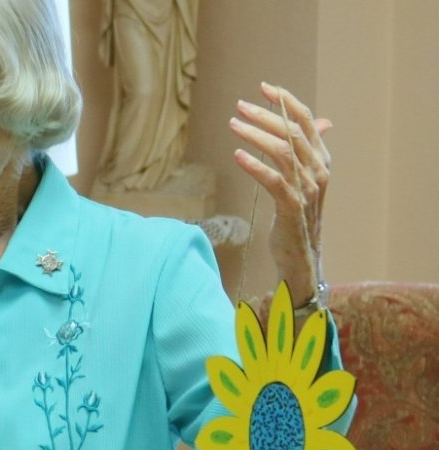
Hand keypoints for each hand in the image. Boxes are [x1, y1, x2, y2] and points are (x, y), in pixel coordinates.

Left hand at [229, 82, 330, 304]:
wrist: (301, 254)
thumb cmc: (297, 215)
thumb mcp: (304, 179)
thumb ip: (308, 150)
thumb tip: (322, 122)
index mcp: (321, 160)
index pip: (307, 121)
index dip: (287, 102)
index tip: (264, 87)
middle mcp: (318, 171)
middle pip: (293, 132)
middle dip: (266, 115)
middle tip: (240, 106)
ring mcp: (307, 189)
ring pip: (283, 151)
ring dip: (256, 136)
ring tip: (233, 125)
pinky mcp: (292, 207)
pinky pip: (274, 180)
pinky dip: (255, 166)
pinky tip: (238, 155)